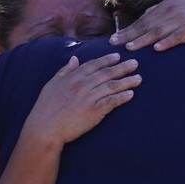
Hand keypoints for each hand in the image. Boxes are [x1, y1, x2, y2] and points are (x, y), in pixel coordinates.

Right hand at [21, 53, 140, 146]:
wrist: (45, 127)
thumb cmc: (45, 107)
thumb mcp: (52, 84)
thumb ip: (65, 70)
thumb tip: (75, 58)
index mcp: (73, 77)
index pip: (94, 65)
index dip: (107, 60)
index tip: (118, 56)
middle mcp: (83, 85)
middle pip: (107, 73)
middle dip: (123, 67)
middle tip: (135, 63)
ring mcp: (89, 98)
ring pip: (112, 86)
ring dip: (127, 82)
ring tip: (139, 78)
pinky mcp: (94, 112)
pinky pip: (112, 102)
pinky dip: (122, 97)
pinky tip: (131, 94)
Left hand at [109, 0, 184, 51]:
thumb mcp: (176, 7)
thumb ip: (159, 14)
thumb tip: (141, 22)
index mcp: (165, 6)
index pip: (142, 20)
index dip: (127, 30)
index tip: (113, 39)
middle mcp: (171, 10)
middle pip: (146, 25)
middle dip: (128, 35)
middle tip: (113, 44)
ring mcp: (182, 18)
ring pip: (159, 30)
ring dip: (143, 39)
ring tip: (130, 48)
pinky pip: (178, 36)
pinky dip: (167, 42)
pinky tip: (157, 49)